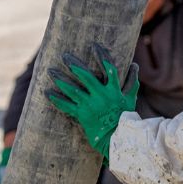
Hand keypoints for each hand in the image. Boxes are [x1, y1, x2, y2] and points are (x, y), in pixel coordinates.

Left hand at [46, 44, 136, 159]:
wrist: (116, 138)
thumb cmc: (125, 118)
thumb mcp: (131, 99)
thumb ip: (132, 82)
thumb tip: (135, 65)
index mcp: (113, 90)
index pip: (109, 67)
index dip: (101, 55)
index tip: (94, 46)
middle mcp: (101, 95)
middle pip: (85, 76)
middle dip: (74, 65)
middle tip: (64, 56)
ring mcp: (90, 105)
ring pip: (73, 90)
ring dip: (60, 80)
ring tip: (50, 71)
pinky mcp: (82, 115)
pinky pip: (66, 106)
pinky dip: (56, 100)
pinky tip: (47, 93)